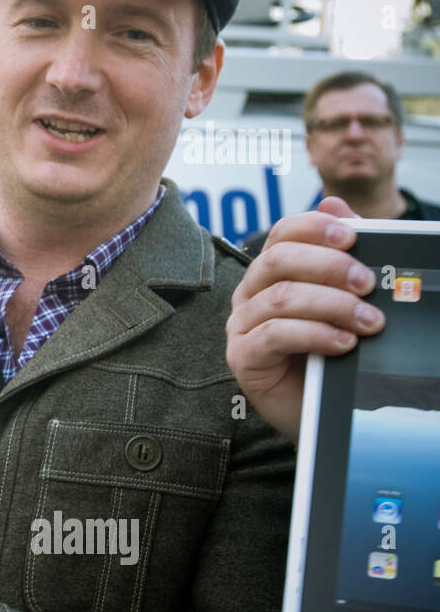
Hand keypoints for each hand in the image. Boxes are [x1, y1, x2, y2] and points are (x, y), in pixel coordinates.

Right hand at [226, 197, 382, 443]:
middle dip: (329, 267)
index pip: (282, 234)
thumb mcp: (342, 298)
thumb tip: (335, 203)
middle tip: (368, 285)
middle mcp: (250, 294)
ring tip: (369, 322)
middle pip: (278, 261)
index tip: (353, 237)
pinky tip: (343, 343)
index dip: (314, 228)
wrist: (318, 408)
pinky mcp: (243, 357)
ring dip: (332, 306)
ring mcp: (242, 326)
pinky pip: (274, 335)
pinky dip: (315, 335)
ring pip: (281, 298)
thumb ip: (341, 253)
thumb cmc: (328, 352)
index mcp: (271, 274)